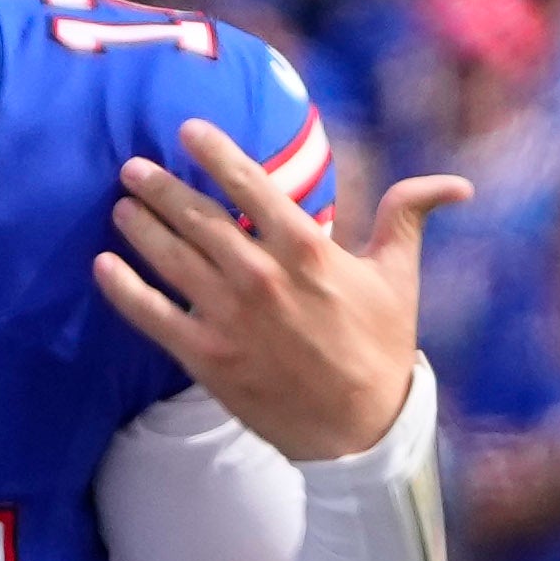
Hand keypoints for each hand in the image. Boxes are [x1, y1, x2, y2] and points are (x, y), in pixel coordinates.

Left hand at [95, 123, 466, 461]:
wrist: (360, 430)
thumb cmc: (381, 347)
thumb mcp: (400, 277)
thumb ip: (410, 217)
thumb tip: (456, 184)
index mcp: (307, 251)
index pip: (251, 186)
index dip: (215, 153)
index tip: (187, 130)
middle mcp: (262, 278)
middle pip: (198, 219)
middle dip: (161, 188)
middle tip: (133, 167)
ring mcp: (230, 319)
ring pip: (171, 260)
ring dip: (140, 228)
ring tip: (121, 205)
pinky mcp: (207, 358)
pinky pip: (154, 316)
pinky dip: (124, 289)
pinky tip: (103, 266)